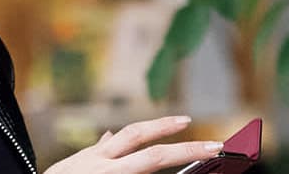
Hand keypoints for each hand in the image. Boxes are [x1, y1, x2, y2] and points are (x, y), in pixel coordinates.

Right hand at [43, 116, 222, 173]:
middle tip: (216, 146)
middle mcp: (105, 169)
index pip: (135, 135)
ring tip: (207, 160)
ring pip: (148, 171)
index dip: (161, 126)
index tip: (187, 121)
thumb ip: (97, 150)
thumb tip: (110, 133)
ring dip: (178, 163)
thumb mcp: (73, 164)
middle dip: (185, 150)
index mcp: (99, 157)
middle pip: (152, 156)